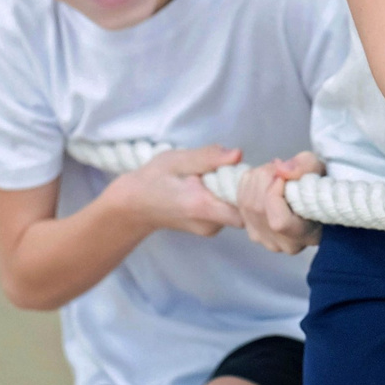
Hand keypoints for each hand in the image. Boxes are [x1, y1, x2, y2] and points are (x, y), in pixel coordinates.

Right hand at [105, 147, 243, 237]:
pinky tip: (210, 188)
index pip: (244, 207)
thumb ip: (208, 157)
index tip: (243, 171)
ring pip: (237, 210)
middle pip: (244, 209)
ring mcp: (209, 230)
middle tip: (227, 170)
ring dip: (232, 192)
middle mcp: (209, 224)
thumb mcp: (176, 160)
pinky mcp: (209, 229)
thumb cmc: (153, 179)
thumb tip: (238, 154)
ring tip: (213, 178)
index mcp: (201, 206)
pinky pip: (228, 213)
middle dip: (242, 188)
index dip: (250, 189)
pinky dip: (225, 199)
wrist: (134, 206)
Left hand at [237, 153, 323, 253]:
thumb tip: (280, 169)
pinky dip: (247, 183)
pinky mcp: (249, 228)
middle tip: (278, 167)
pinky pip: (239, 201)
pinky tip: (262, 179)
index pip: (279, 222)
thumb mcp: (318, 168)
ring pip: (246, 204)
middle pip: (258, 209)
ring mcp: (263, 238)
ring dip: (256, 178)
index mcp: (306, 235)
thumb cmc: (317, 185)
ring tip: (272, 171)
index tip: (284, 177)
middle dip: (264, 178)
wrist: (308, 194)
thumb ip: (304, 166)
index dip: (275, 194)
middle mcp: (282, 243)